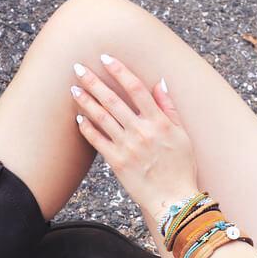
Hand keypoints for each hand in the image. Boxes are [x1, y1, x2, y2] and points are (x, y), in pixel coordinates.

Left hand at [70, 54, 199, 218]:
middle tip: (78, 68)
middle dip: (93, 81)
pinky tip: (78, 118)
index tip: (105, 58)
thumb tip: (159, 82)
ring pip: (101, 117)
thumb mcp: (183, 135)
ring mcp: (128, 146)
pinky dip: (87, 128)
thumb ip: (169, 108)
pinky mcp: (117, 162)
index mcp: (159, 122)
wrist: (174, 200)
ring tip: (73, 89)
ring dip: (85, 101)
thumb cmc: (182, 168)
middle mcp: (141, 131)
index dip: (119, 70)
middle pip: (112, 99)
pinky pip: (97, 141)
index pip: (136, 88)